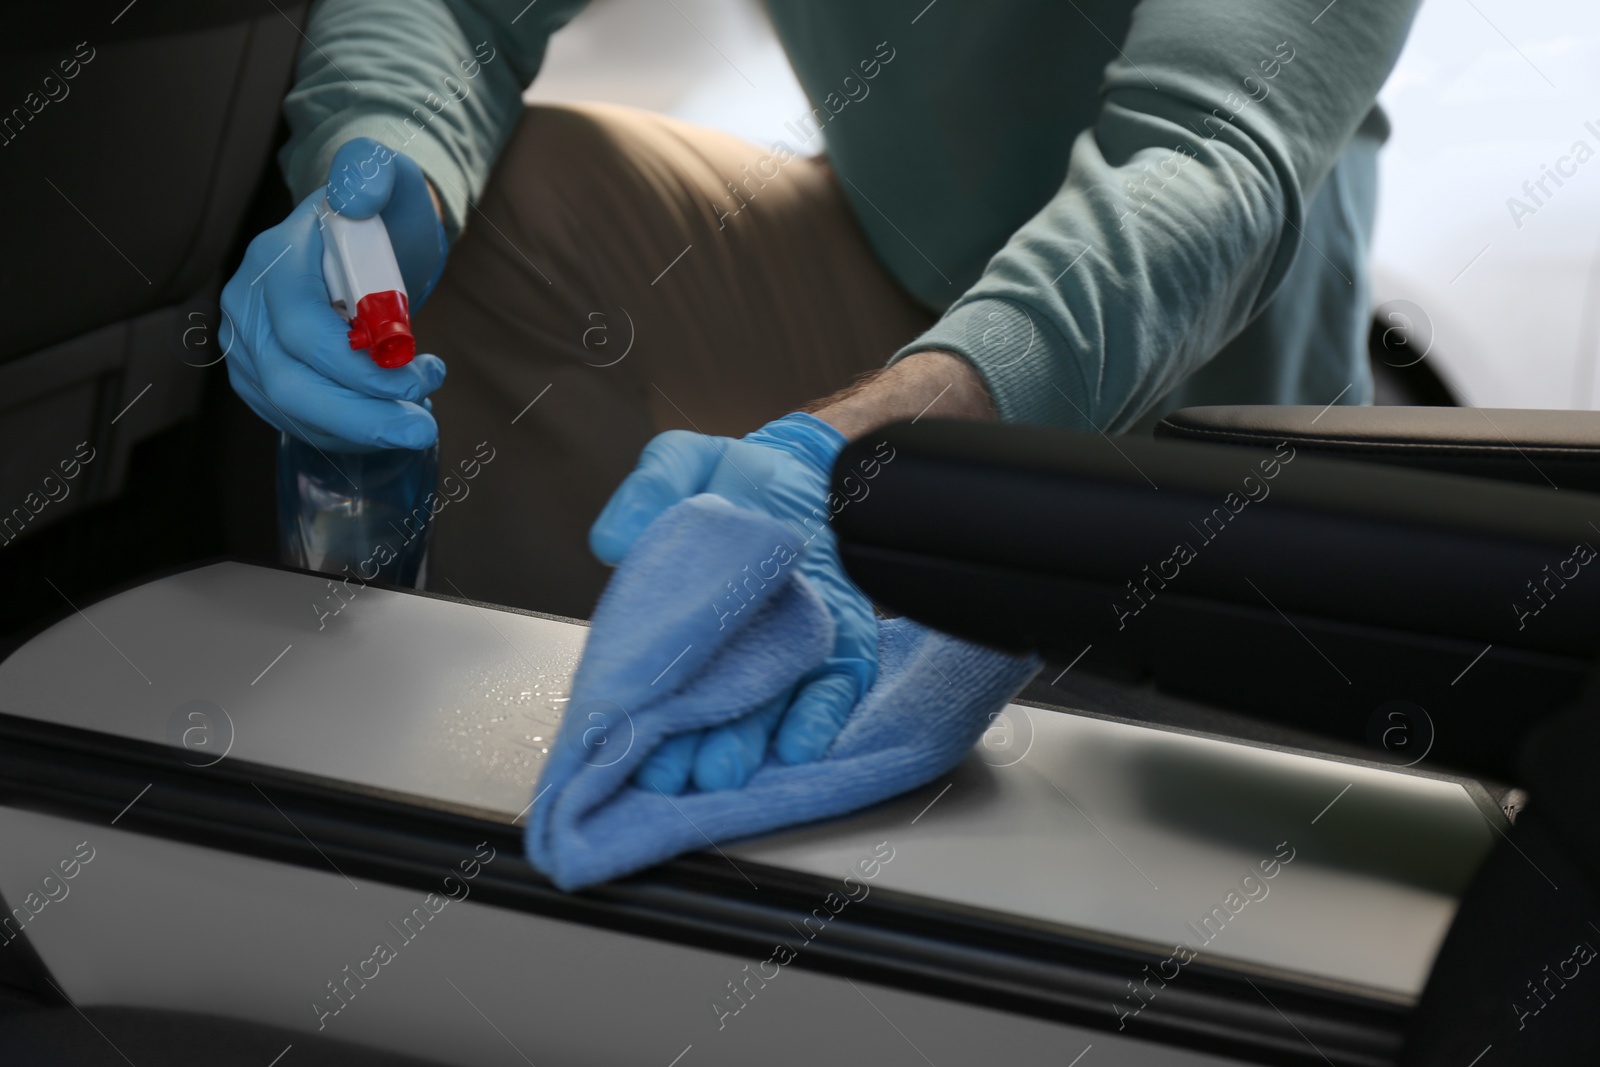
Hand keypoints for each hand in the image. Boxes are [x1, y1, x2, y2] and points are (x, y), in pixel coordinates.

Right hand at [221, 138, 448, 451]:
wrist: (364, 237)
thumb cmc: (382, 213)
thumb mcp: (387, 179)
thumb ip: (372, 173)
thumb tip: (355, 194)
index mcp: (274, 261)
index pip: (304, 332)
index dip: (362, 367)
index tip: (425, 372)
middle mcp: (246, 305)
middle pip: (289, 384)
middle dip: (362, 417)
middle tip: (423, 429)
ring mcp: (246, 344)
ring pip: (291, 410)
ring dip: (359, 429)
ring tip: (415, 423)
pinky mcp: (259, 375)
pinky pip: (295, 419)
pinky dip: (346, 432)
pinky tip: (387, 421)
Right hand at [591, 413, 876, 792]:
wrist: (820, 467)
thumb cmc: (742, 475)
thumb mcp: (682, 462)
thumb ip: (647, 489)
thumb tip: (612, 542)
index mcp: (682, 615)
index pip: (653, 670)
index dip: (637, 706)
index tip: (621, 739)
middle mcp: (732, 647)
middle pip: (705, 706)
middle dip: (686, 745)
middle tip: (671, 775)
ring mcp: (787, 653)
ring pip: (763, 712)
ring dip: (745, 744)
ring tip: (724, 770)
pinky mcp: (842, 650)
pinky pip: (831, 692)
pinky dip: (815, 718)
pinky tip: (797, 745)